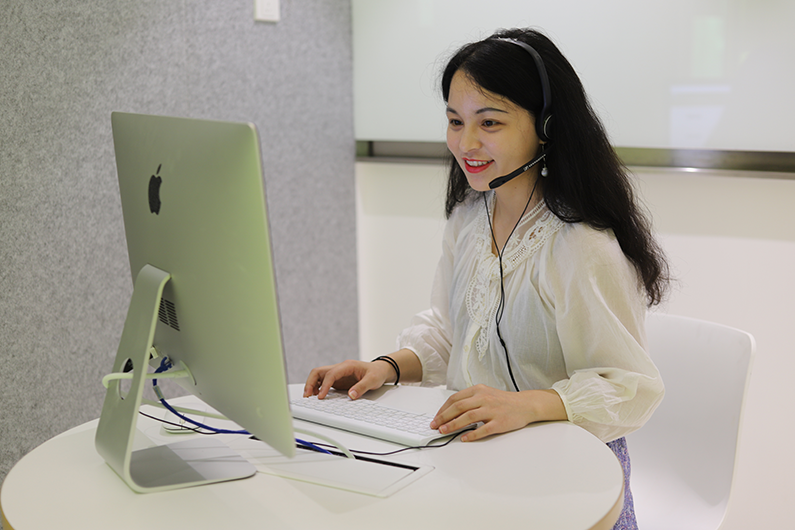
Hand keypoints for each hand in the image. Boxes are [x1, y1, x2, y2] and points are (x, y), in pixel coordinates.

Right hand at [303, 359, 392, 399]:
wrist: (380, 370)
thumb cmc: (376, 373)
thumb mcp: (373, 380)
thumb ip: (362, 387)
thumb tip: (351, 395)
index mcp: (347, 366)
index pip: (331, 374)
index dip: (324, 385)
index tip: (321, 396)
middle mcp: (340, 368)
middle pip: (319, 372)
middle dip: (310, 383)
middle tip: (307, 396)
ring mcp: (338, 374)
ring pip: (319, 376)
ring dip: (312, 386)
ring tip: (309, 397)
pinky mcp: (338, 380)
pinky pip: (323, 382)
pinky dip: (318, 388)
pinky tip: (317, 396)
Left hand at [430, 384, 566, 441]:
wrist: (525, 405)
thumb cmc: (503, 401)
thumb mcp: (485, 394)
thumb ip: (469, 400)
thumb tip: (450, 412)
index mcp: (478, 390)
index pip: (455, 399)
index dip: (443, 409)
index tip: (436, 418)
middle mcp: (484, 398)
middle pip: (458, 407)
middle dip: (444, 417)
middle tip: (435, 425)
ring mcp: (492, 410)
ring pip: (468, 417)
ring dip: (453, 425)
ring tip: (444, 431)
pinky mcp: (500, 422)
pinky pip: (483, 429)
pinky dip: (472, 434)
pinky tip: (464, 438)